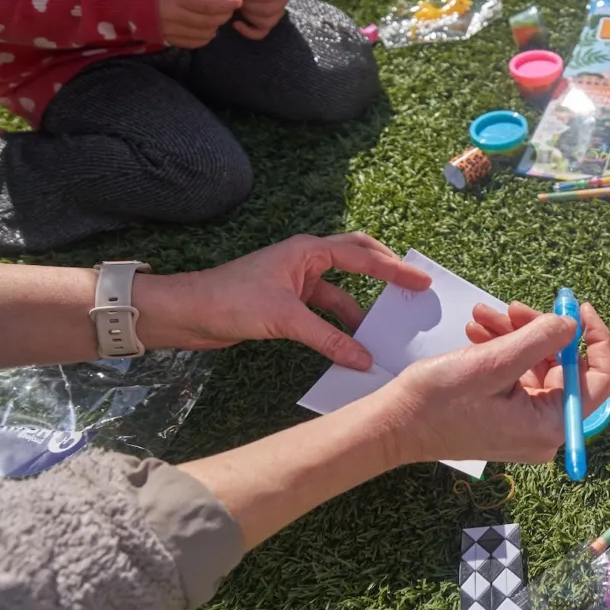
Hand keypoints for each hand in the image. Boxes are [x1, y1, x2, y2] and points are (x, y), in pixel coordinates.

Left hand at [137, 232, 432, 369]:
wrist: (188, 314)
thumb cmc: (231, 301)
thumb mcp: (285, 319)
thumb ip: (327, 338)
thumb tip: (363, 359)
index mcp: (307, 250)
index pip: (362, 256)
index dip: (394, 269)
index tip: (420, 281)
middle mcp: (306, 261)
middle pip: (357, 259)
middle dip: (385, 272)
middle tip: (414, 288)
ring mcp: (297, 282)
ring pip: (341, 290)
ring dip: (362, 307)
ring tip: (387, 324)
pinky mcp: (288, 304)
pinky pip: (325, 311)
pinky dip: (340, 325)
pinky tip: (352, 343)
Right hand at [160, 0, 240, 47]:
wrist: (117, 0)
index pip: (208, 5)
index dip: (226, 4)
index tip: (237, 0)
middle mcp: (173, 16)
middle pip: (208, 21)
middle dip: (223, 15)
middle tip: (229, 7)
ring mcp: (169, 30)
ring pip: (202, 34)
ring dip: (215, 26)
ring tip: (218, 16)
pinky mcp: (166, 39)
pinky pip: (191, 43)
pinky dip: (204, 38)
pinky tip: (207, 29)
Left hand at [231, 0, 289, 39]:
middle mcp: (282, 1)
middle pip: (265, 10)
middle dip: (247, 5)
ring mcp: (277, 14)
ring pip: (264, 22)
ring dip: (247, 15)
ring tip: (237, 6)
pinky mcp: (269, 24)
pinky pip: (261, 33)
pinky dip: (248, 31)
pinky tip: (236, 24)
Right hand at [376, 301, 609, 465]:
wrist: (394, 425)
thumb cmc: (440, 400)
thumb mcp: (494, 363)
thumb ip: (540, 340)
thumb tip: (573, 323)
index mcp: (552, 425)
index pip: (601, 379)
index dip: (596, 339)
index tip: (578, 307)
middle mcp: (545, 429)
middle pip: (564, 367)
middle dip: (539, 330)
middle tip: (512, 307)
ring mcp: (525, 424)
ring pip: (536, 365)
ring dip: (514, 334)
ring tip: (482, 315)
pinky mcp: (505, 416)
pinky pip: (516, 374)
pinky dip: (501, 349)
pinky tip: (477, 331)